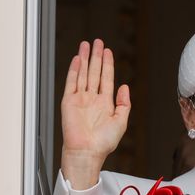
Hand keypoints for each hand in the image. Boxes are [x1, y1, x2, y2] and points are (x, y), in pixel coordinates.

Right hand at [60, 39, 130, 188]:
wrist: (87, 151)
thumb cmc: (103, 142)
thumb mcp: (121, 121)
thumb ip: (124, 103)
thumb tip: (125, 87)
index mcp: (105, 104)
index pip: (106, 78)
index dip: (107, 65)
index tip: (108, 52)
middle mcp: (92, 99)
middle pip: (94, 72)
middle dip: (96, 57)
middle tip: (98, 42)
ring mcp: (80, 99)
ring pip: (83, 73)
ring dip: (85, 59)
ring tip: (87, 45)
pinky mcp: (69, 102)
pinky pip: (71, 82)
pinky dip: (74, 70)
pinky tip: (77, 59)